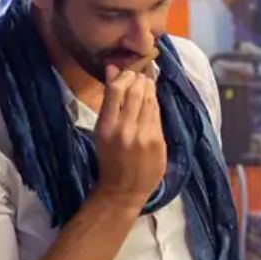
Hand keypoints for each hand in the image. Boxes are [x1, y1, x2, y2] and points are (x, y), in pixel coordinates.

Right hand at [93, 64, 166, 205]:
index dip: (124, 75)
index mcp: (107, 126)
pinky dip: (155, 104)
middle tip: (139, 75)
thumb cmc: (109, 159)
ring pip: (150, 101)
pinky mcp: (159, 141)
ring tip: (147, 83)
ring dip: (149, 88)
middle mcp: (126, 129)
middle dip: (139, 78)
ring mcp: (145, 135)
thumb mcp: (101, 131)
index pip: (116, 89)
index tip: (126, 72)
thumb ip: (109, 102)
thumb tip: (112, 70)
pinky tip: (152, 100)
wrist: (123, 190)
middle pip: (136, 91)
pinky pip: (158, 115)